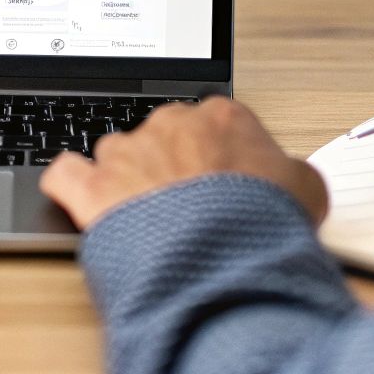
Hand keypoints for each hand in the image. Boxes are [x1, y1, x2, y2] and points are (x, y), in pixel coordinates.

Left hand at [40, 98, 328, 230]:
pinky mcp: (92, 186)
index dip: (215, 154)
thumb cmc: (263, 222)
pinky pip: (66, 173)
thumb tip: (288, 176)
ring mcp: (126, 153)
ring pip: (116, 153)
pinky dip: (70, 183)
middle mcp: (168, 124)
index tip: (219, 178)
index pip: (211, 122)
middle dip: (169, 164)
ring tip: (142, 215)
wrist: (224, 257)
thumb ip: (291, 171)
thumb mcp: (307, 190)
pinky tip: (79, 195)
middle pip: (162, 136)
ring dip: (125, 177)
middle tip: (185, 203)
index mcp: (220, 116)